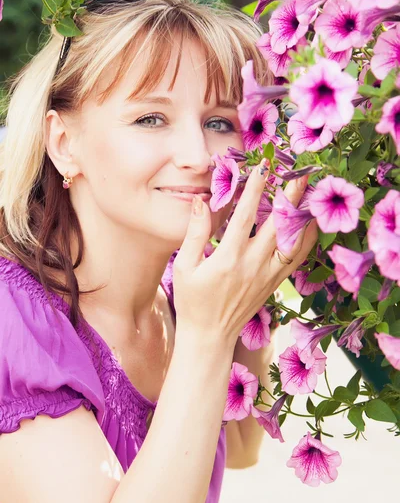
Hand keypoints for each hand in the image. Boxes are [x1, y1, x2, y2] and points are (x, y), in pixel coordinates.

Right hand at [172, 160, 317, 349]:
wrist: (210, 336)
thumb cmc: (192, 301)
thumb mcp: (185, 266)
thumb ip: (195, 232)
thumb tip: (201, 200)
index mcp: (228, 258)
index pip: (245, 216)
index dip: (255, 189)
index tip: (264, 166)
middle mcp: (253, 265)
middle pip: (278, 224)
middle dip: (290, 195)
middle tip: (301, 172)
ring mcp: (268, 275)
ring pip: (293, 240)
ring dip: (303, 215)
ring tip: (311, 192)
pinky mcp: (275, 282)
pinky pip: (297, 258)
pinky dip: (307, 238)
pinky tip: (311, 223)